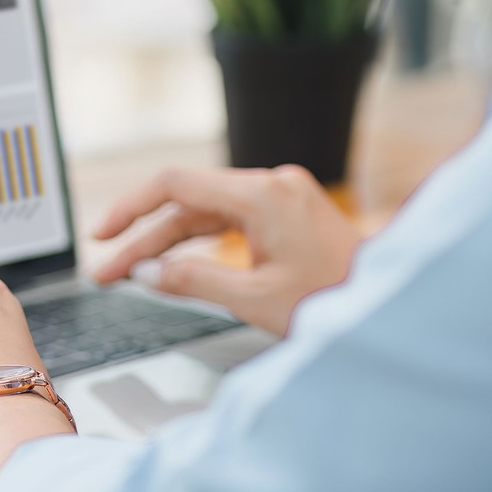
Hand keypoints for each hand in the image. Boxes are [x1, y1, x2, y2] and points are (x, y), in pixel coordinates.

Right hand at [90, 164, 363, 336]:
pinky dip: (203, 241)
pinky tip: (176, 262)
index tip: (102, 236)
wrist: (389, 306)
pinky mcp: (290, 211)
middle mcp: (274, 184)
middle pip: (190, 202)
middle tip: (108, 273)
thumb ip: (192, 280)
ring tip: (131, 272)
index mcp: (264, 195)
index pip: (177, 185)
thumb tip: (147, 271)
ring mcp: (284, 195)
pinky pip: (233, 219)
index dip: (131, 209)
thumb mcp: (253, 299)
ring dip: (170, 241)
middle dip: (145, 238)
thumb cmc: (335, 303)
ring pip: (209, 212)